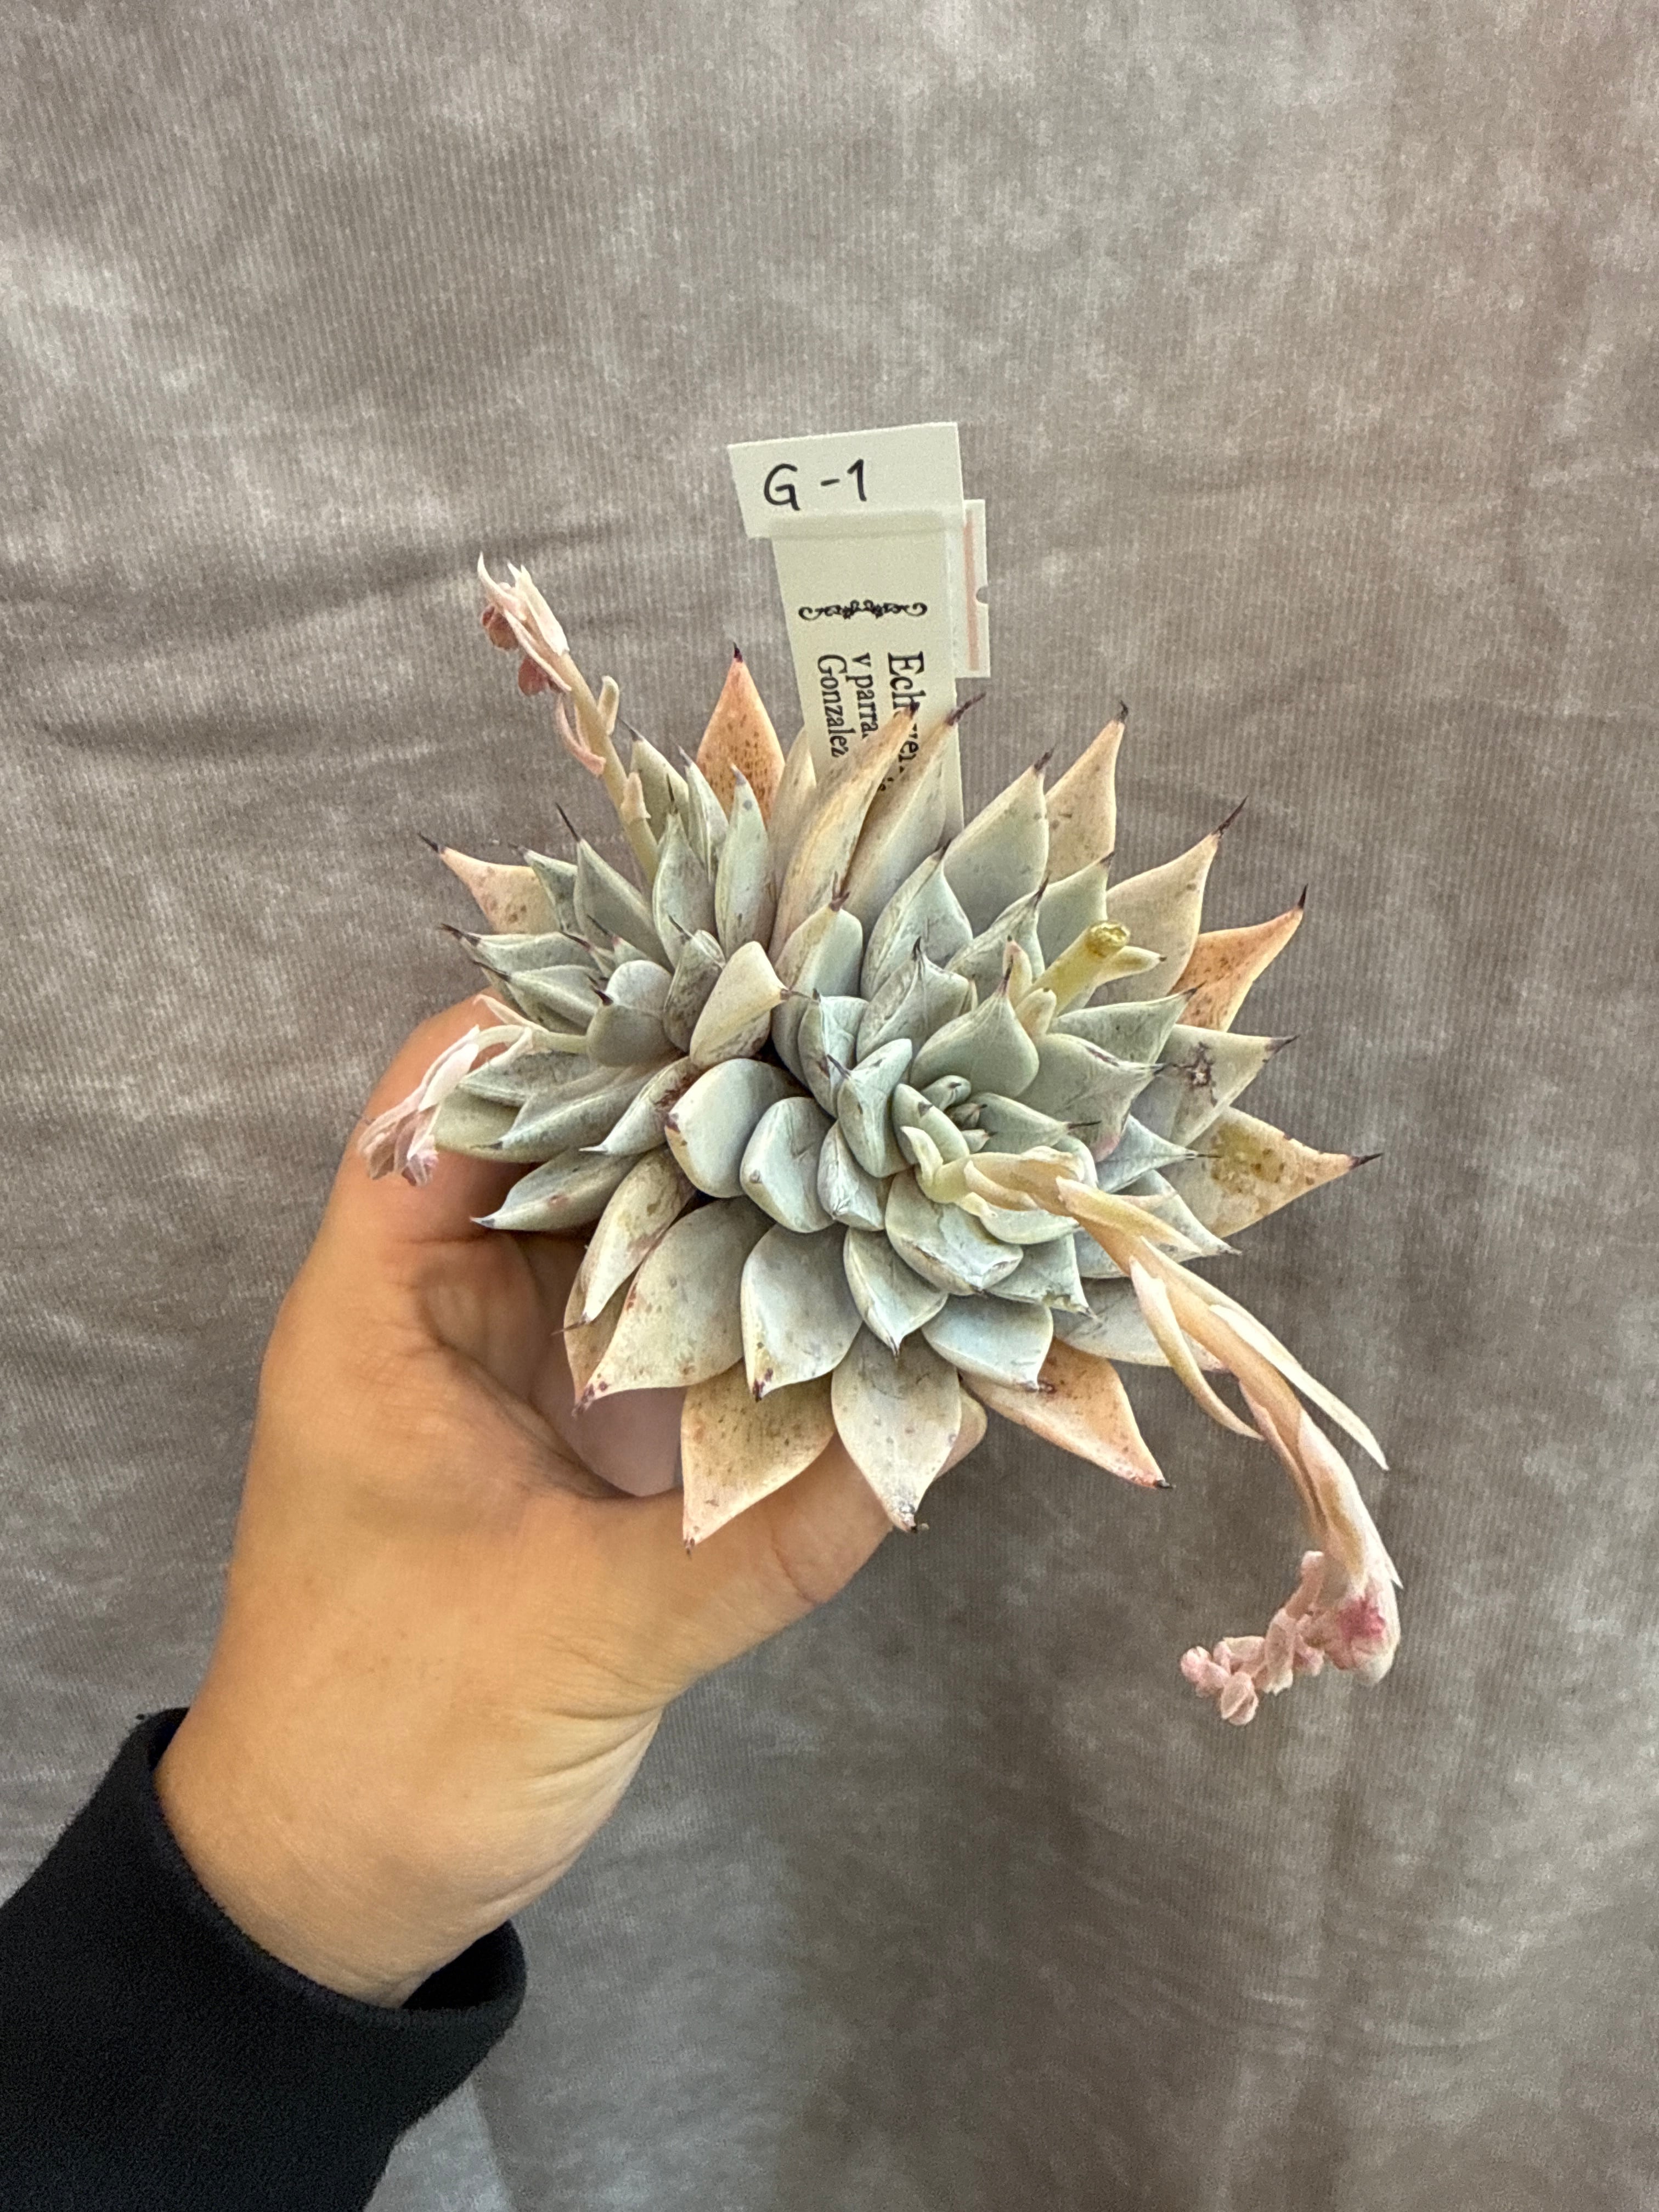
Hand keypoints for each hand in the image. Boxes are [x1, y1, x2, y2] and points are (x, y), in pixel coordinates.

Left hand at [155, 1002, 903, 2004]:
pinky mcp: (576, 1424)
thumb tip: (950, 1426)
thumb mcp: (591, 1634)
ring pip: (628, 1226)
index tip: (724, 987)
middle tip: (850, 1039)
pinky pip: (668, 1322)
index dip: (576, 1025)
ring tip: (878, 1127)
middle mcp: (446, 1309)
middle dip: (695, 1092)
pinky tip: (858, 1267)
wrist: (339, 1879)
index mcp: (383, 1313)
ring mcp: (515, 1363)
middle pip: (564, 1142)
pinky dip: (752, 1296)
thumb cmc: (401, 1746)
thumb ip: (775, 1534)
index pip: (452, 1100)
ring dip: (738, 1191)